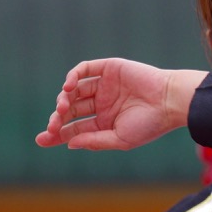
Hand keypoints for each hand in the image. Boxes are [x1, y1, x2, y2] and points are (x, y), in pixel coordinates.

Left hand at [37, 58, 207, 150]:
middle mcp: (102, 104)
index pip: (75, 128)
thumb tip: (69, 143)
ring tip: (63, 108)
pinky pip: (84, 70)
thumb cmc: (150, 124)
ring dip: (64, 99)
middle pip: (71, 110)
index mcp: (104, 122)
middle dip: (58, 118)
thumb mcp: (120, 139)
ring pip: (74, 90)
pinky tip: (69, 87)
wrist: (170, 101)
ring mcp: (104, 85)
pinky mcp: (108, 69)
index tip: (41, 140)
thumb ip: (94, 140)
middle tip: (53, 125)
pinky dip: (73, 76)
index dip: (57, 134)